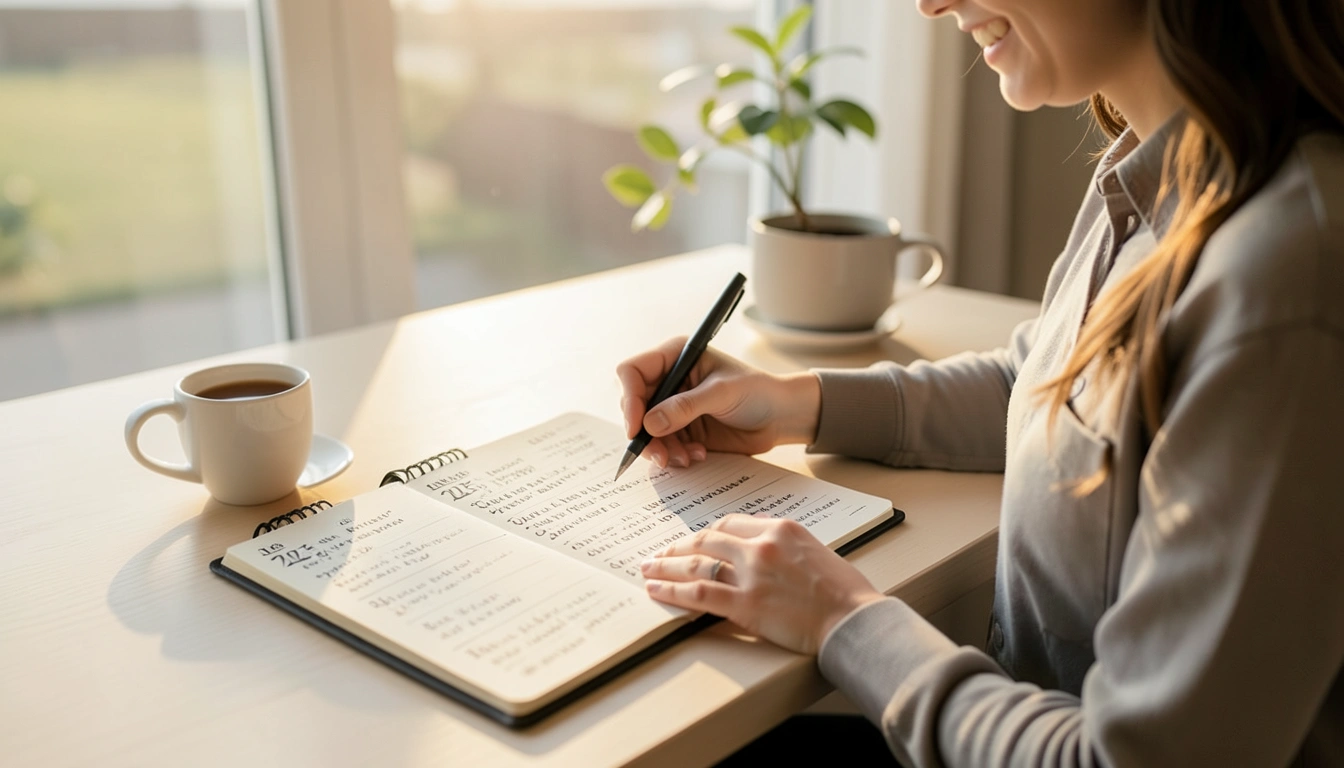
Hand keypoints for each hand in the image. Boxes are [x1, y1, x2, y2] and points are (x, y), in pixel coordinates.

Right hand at [616, 337, 820, 468]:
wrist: (781, 416)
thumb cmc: (757, 391)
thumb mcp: (722, 393)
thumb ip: (685, 407)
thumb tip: (649, 424)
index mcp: (675, 357)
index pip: (633, 372)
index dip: (629, 398)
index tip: (636, 426)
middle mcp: (669, 381)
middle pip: (634, 406)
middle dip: (644, 433)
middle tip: (660, 454)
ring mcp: (673, 407)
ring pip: (646, 432)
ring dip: (660, 449)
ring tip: (685, 458)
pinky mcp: (682, 430)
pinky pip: (663, 446)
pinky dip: (674, 456)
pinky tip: (696, 456)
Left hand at [639, 514, 884, 653]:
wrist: (854, 619)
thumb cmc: (843, 591)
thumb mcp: (815, 551)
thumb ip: (783, 544)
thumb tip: (757, 543)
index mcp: (780, 528)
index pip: (729, 524)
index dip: (703, 534)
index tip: (690, 542)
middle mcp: (762, 545)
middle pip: (706, 540)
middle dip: (677, 547)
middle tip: (658, 554)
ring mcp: (752, 574)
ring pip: (696, 563)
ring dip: (666, 566)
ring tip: (647, 570)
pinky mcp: (746, 605)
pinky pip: (699, 594)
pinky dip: (673, 591)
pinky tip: (656, 591)